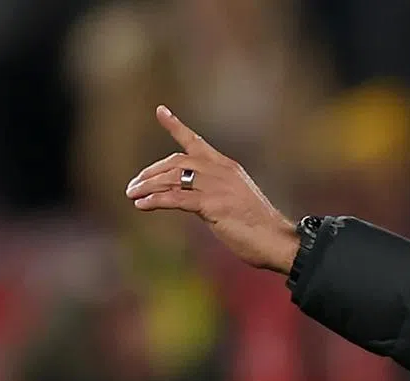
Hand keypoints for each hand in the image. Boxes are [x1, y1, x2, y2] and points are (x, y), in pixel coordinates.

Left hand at [125, 105, 299, 273]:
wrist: (277, 241)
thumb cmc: (259, 228)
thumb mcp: (235, 202)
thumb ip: (213, 193)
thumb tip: (189, 197)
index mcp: (228, 167)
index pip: (197, 142)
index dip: (176, 126)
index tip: (160, 111)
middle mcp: (221, 171)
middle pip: (177, 161)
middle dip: (151, 172)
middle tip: (133, 185)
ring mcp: (218, 187)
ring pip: (173, 178)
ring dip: (148, 186)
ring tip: (132, 195)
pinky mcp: (213, 205)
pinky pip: (176, 198)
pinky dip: (156, 200)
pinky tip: (143, 205)